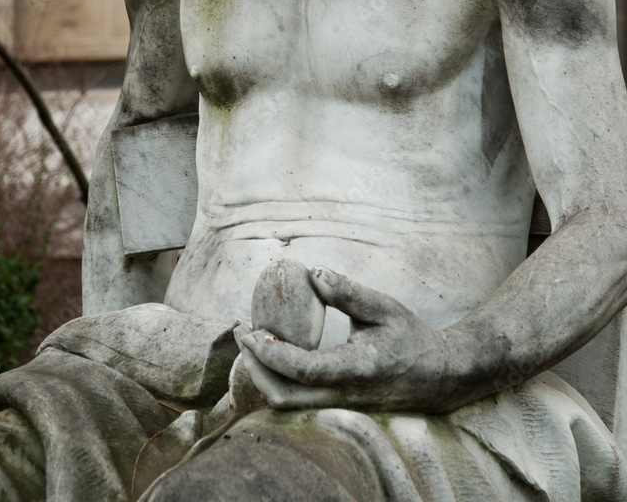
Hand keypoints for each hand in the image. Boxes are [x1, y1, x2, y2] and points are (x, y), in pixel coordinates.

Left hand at [234, 266, 451, 411]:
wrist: (436, 378)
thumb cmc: (410, 337)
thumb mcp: (383, 307)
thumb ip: (348, 293)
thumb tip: (313, 273)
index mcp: (357, 369)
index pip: (306, 370)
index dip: (274, 354)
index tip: (253, 331)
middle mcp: (344, 395)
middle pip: (285, 398)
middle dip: (256, 368)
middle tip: (243, 332)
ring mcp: (338, 407)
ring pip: (287, 405)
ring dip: (262, 376)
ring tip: (251, 342)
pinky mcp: (335, 407)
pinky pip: (297, 401)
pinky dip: (276, 380)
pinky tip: (271, 353)